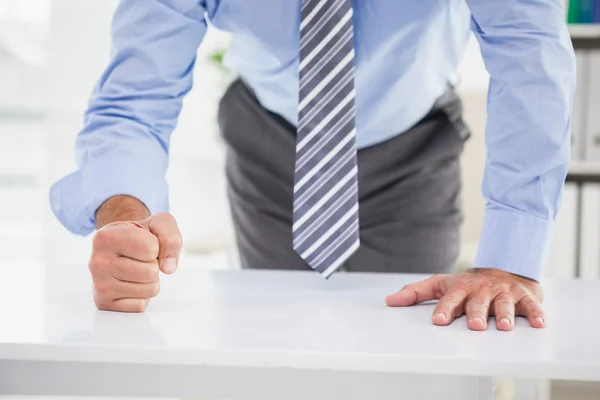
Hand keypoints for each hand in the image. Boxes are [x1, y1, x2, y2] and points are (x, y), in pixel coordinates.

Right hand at [90, 197, 182, 311]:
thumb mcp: (159, 223)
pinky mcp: (104, 303)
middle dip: (153, 264)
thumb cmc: (140, 234)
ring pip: (150, 289)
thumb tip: (168, 268)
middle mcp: (97, 261)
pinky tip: (130, 283)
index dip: (156, 245)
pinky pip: (141, 305)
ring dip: (150, 280)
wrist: (119, 246)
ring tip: (136, 269)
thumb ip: (171, 238)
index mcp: (105, 237)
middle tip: (140, 258)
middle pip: (151, 272)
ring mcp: (99, 285)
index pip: (151, 248)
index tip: (143, 242)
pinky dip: (142, 295)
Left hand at [385, 269, 544, 330]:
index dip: (445, 310)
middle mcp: (482, 291)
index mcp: (461, 289)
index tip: (439, 321)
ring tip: (505, 326)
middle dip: (476, 313)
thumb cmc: (469, 283)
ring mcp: (503, 293)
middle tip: (474, 324)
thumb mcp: (441, 284)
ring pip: (504, 305)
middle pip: (478, 303)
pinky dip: (536, 314)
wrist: (504, 267)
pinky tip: (538, 322)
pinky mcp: (524, 296)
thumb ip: (416, 293)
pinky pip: (531, 306)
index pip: (450, 299)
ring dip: (505, 315)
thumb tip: (389, 301)